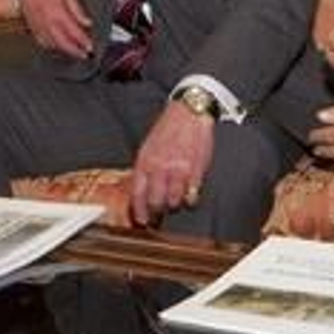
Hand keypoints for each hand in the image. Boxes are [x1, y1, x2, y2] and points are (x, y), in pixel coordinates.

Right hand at [11, 0, 93, 59]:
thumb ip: (77, 10)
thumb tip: (87, 23)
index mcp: (57, 12)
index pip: (73, 32)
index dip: (83, 42)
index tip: (91, 47)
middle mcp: (47, 22)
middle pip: (63, 43)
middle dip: (75, 51)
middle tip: (85, 54)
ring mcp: (38, 26)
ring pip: (53, 45)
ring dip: (64, 50)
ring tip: (74, 52)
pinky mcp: (32, 28)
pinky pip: (42, 42)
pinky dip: (52, 47)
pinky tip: (59, 47)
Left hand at [129, 101, 213, 226]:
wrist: (189, 113)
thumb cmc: (168, 129)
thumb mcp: (147, 147)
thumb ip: (144, 169)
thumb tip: (140, 190)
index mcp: (145, 162)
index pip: (137, 194)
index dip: (139, 211)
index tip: (142, 221)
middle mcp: (160, 168)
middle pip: (155, 202)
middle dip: (157, 211)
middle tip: (160, 214)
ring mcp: (178, 171)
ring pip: (174, 202)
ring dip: (174, 205)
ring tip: (176, 200)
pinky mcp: (196, 171)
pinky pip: (191, 196)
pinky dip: (190, 199)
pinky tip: (190, 195)